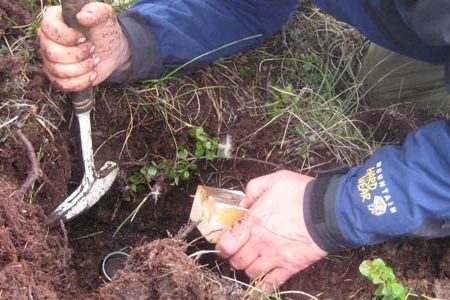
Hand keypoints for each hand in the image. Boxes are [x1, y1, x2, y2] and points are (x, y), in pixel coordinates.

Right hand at [38, 3, 130, 91]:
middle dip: (78, 55)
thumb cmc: (105, 30)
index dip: (67, 37)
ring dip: (82, 68)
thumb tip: (82, 17)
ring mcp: (50, 60)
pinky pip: (63, 85)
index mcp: (53, 20)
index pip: (48, 29)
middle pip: (52, 53)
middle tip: (93, 50)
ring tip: (94, 61)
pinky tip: (92, 74)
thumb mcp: (105, 16)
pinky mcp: (58, 77)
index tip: (84, 38)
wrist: (113, 50)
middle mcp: (47, 40)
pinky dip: (81, 82)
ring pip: (58, 71)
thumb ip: (96, 11)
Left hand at [216, 171, 326, 292]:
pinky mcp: (290, 266)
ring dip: (249, 268)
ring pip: (251, 273)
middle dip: (235, 256)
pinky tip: (263, 281)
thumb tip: (244, 203)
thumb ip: (254, 189)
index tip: (225, 243)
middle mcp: (260, 242)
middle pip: (236, 261)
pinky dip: (264, 285)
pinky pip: (271, 283)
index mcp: (253, 221)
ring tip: (253, 260)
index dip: (222, 245)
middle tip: (239, 251)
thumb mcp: (275, 180)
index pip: (226, 243)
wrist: (330, 210)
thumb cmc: (303, 194)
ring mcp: (275, 257)